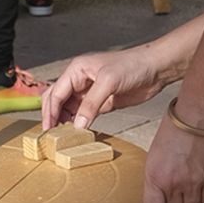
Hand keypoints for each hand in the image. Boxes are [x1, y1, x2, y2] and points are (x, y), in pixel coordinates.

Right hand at [42, 38, 179, 129]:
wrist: (155, 69)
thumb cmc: (133, 65)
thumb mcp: (109, 82)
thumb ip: (91, 103)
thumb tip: (77, 124)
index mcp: (77, 70)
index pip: (56, 93)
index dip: (50, 111)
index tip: (48, 128)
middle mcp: (80, 80)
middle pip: (57, 100)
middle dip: (52, 116)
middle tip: (51, 135)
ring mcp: (90, 93)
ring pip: (69, 109)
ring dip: (65, 122)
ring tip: (63, 137)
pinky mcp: (101, 103)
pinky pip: (84, 115)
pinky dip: (79, 124)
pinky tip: (78, 133)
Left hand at [143, 110, 203, 202]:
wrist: (200, 115)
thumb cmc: (176, 127)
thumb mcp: (154, 154)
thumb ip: (156, 177)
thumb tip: (157, 193)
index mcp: (155, 177)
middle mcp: (175, 184)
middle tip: (172, 194)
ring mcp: (195, 183)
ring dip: (189, 201)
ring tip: (187, 185)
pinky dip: (203, 197)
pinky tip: (200, 185)